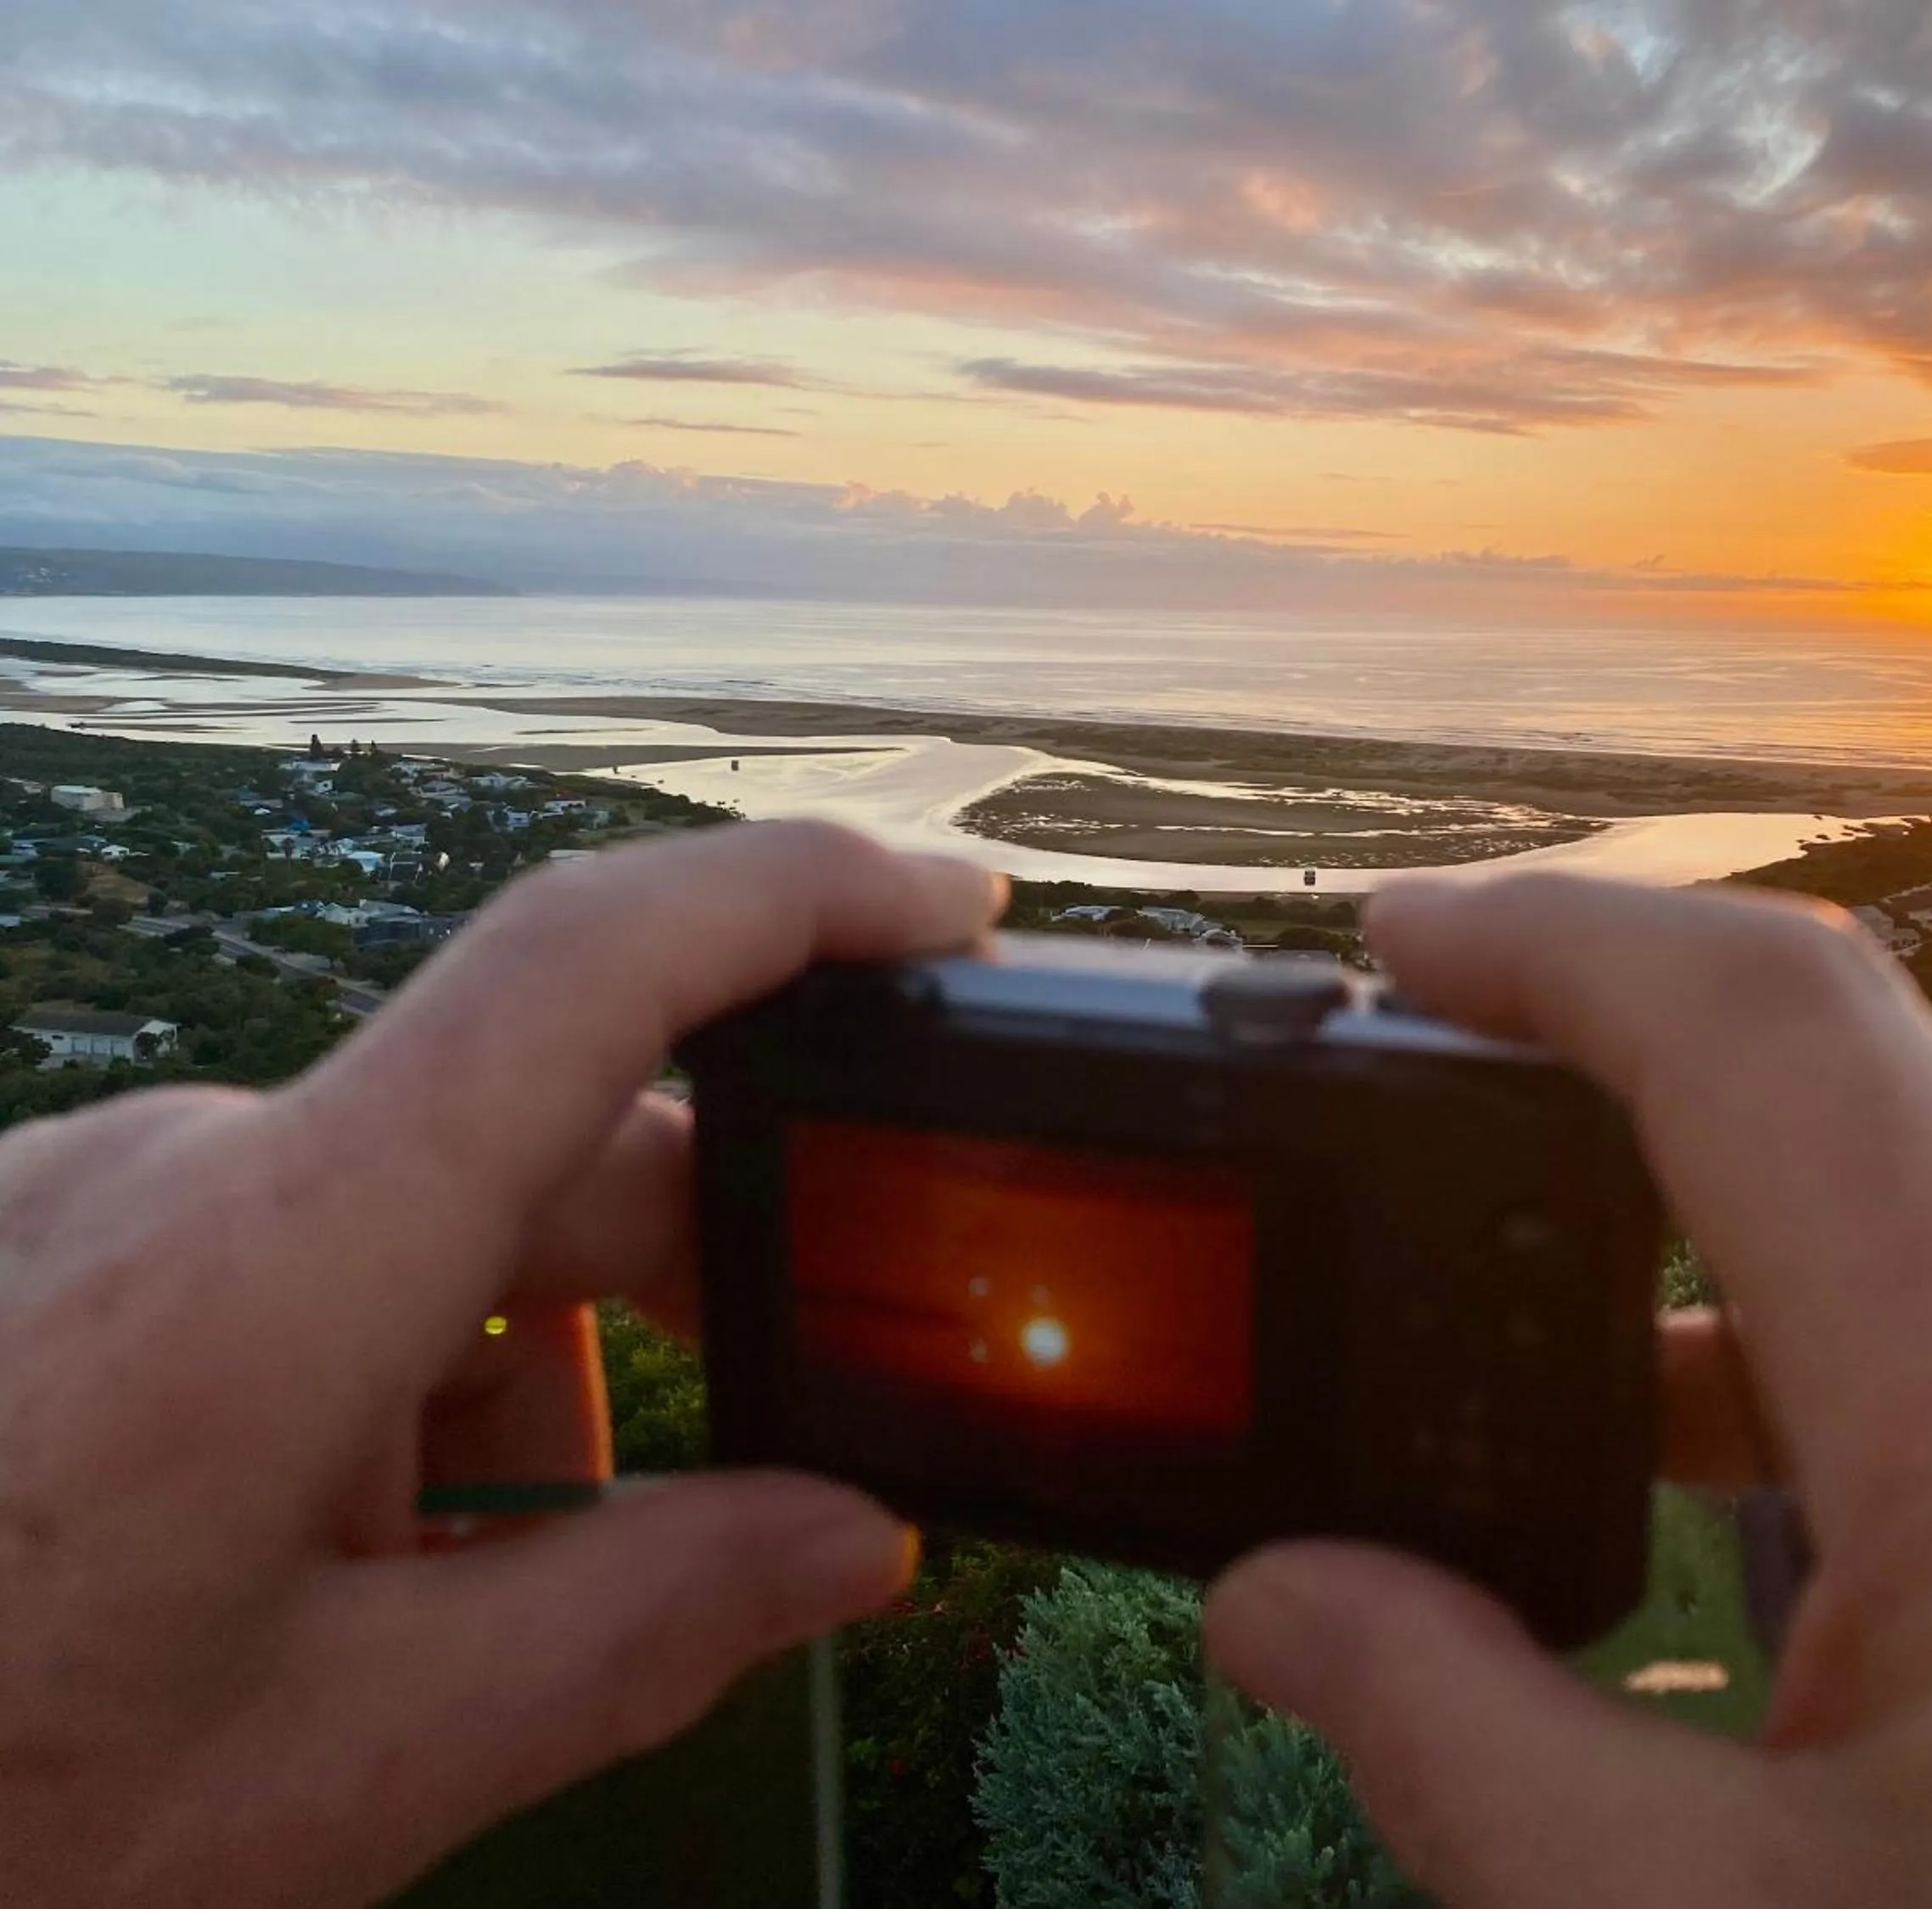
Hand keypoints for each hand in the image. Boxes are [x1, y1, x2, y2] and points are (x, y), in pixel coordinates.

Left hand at [0, 822, 1001, 1908]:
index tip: (947, 908)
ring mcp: (98, 1196)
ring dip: (506, 1373)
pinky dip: (379, 1375)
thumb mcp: (336, 1776)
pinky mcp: (50, 1241)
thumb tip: (851, 1542)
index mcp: (277, 1275)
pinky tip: (322, 1560)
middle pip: (535, 1135)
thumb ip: (633, 1631)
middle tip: (788, 1445)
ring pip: (412, 1217)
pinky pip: (287, 1249)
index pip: (587, 968)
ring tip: (448, 1601)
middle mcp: (186, 1174)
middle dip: (683, 1281)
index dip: (796, 897)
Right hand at [1208, 878, 1931, 1906]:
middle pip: (1877, 1088)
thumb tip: (1290, 1609)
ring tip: (1600, 1378)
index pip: (1775, 1029)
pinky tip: (1822, 1502)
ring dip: (1771, 1242)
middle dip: (1640, 1087)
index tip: (1406, 936)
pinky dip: (1904, 1341)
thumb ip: (1471, 1758)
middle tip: (1459, 1144)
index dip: (1558, 937)